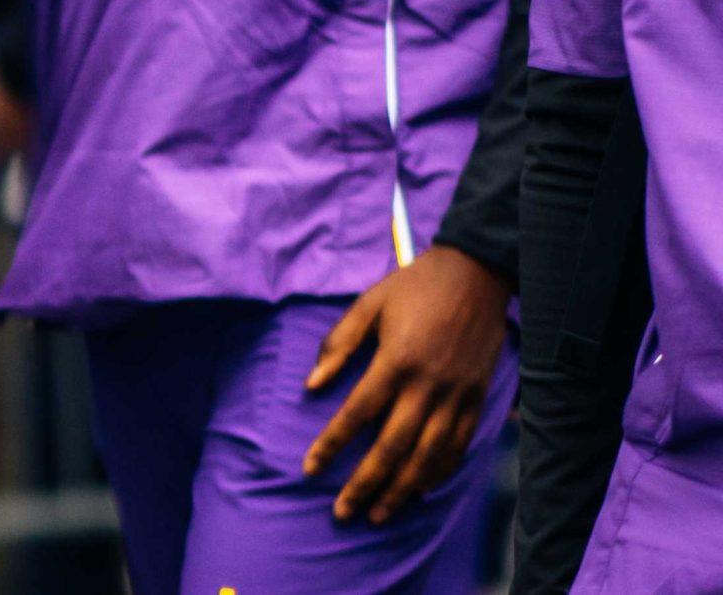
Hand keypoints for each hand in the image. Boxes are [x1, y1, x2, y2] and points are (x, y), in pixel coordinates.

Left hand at [303, 244, 511, 523]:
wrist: (477, 274)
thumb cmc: (414, 286)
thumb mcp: (368, 304)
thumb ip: (339, 344)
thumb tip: (312, 384)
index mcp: (396, 360)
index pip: (357, 413)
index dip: (332, 444)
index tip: (310, 469)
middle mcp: (428, 385)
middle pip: (393, 447)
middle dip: (365, 483)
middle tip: (342, 512)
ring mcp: (457, 396)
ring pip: (428, 457)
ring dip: (402, 490)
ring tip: (379, 514)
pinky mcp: (478, 399)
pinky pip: (459, 447)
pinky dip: (439, 473)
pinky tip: (420, 490)